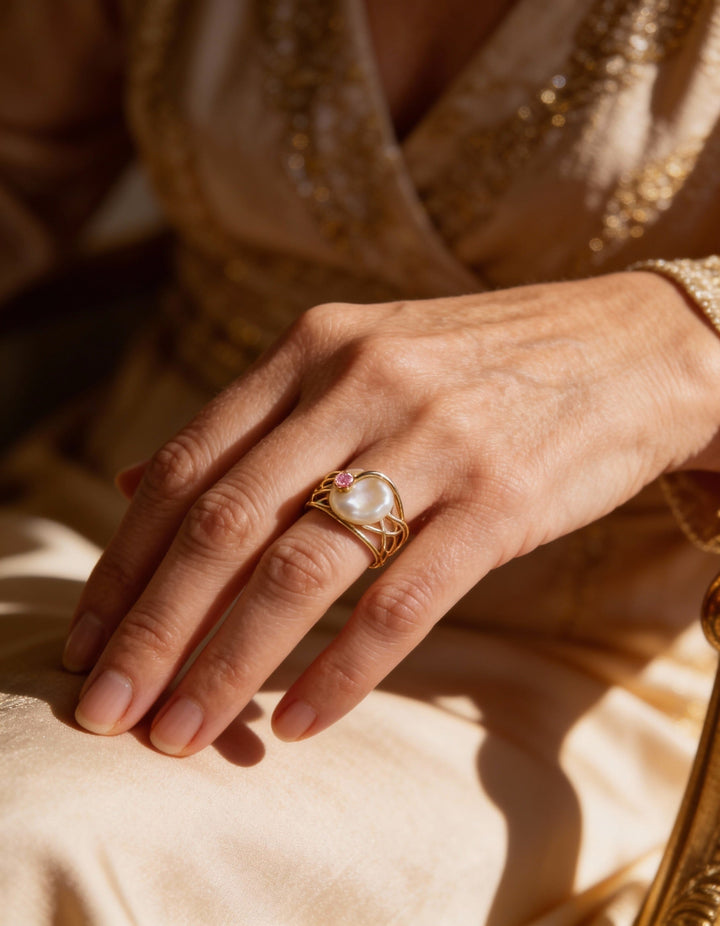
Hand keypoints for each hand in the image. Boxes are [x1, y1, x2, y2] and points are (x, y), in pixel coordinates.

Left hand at [63, 271, 719, 754]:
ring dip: (229, 662)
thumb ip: (253, 421)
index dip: (125, 561)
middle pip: (224, 523)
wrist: (630, 346)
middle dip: (154, 627)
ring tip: (183, 733)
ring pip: (301, 568)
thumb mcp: (359, 356)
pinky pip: (401, 600)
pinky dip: (342, 669)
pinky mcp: (500, 499)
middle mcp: (359, 384)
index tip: (88, 637)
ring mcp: (432, 440)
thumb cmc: (482, 364)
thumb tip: (139, 484)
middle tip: (109, 708)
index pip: (187, 466)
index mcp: (313, 348)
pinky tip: (302, 722)